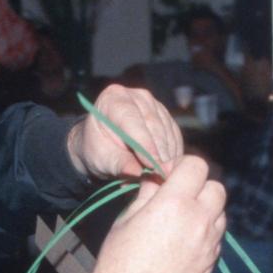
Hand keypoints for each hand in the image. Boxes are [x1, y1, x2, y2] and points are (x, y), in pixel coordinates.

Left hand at [66, 84, 181, 180]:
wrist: (104, 144)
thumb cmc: (98, 149)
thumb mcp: (101, 158)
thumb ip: (118, 163)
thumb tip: (138, 173)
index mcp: (114, 98)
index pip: (132, 120)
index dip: (144, 144)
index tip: (152, 166)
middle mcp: (137, 96)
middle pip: (153, 125)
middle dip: (158, 153)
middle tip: (161, 176)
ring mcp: (154, 104)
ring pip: (167, 131)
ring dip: (167, 155)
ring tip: (161, 176)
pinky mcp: (166, 116)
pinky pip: (175, 136)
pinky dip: (172, 154)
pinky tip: (167, 168)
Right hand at [74, 155, 224, 272]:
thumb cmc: (117, 266)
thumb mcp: (125, 222)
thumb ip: (147, 195)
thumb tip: (157, 178)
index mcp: (175, 204)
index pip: (197, 165)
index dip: (182, 167)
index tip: (168, 177)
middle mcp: (199, 221)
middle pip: (217, 187)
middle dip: (199, 187)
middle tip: (178, 197)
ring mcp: (209, 246)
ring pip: (221, 214)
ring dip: (206, 210)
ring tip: (181, 221)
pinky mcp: (211, 267)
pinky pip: (217, 240)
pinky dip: (206, 234)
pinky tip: (184, 244)